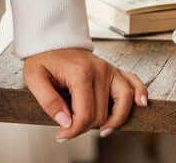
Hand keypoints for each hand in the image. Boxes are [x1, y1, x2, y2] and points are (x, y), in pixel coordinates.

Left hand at [23, 47, 147, 141]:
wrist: (51, 41)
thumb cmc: (43, 60)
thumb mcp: (34, 78)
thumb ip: (48, 102)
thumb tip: (66, 122)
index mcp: (80, 73)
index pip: (85, 115)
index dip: (74, 131)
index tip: (62, 135)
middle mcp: (99, 69)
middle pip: (102, 113)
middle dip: (87, 127)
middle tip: (71, 127)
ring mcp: (109, 69)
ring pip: (123, 102)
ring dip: (115, 120)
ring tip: (102, 131)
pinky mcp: (114, 69)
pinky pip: (133, 82)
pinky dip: (139, 93)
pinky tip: (141, 104)